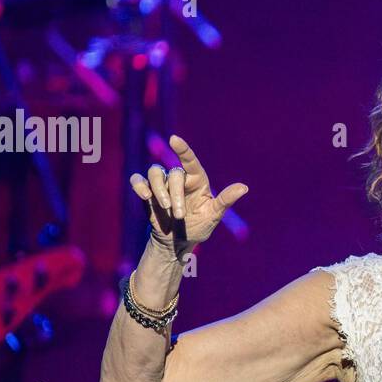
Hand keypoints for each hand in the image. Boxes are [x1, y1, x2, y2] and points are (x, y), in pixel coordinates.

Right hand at [129, 135, 248, 255]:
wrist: (178, 242)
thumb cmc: (199, 226)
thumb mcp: (214, 215)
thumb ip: (225, 200)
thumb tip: (244, 187)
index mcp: (197, 180)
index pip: (190, 160)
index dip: (183, 149)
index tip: (174, 139)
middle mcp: (179, 178)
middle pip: (173, 174)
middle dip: (175, 194)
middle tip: (179, 215)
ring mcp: (162, 184)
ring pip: (155, 172)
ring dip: (158, 190)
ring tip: (165, 207)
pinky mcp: (147, 191)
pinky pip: (138, 180)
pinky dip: (139, 185)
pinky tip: (145, 195)